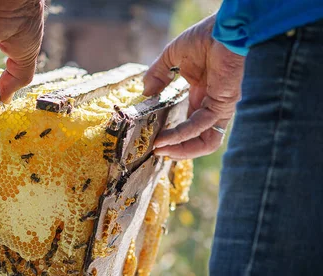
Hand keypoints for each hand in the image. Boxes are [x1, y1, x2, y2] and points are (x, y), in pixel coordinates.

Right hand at [143, 14, 244, 158]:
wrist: (224, 27)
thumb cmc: (204, 37)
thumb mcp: (172, 57)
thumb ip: (157, 75)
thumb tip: (145, 94)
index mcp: (203, 94)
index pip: (190, 125)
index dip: (174, 136)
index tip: (155, 140)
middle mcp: (212, 104)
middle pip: (199, 139)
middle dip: (178, 150)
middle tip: (156, 152)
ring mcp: (220, 107)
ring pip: (204, 141)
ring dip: (181, 150)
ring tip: (160, 151)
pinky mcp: (223, 104)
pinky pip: (200, 127)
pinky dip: (182, 135)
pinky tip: (165, 138)